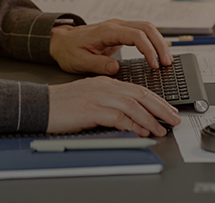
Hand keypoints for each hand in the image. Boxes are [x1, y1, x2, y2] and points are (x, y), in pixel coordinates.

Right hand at [47, 76, 180, 135]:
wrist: (40, 104)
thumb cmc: (63, 105)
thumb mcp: (90, 99)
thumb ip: (110, 104)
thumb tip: (132, 119)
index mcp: (105, 81)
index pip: (137, 88)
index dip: (156, 99)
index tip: (168, 110)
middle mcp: (104, 86)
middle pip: (140, 93)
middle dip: (160, 107)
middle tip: (174, 118)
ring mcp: (98, 96)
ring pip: (132, 104)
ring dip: (150, 118)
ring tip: (161, 129)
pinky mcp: (91, 108)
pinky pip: (118, 116)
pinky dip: (132, 124)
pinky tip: (141, 132)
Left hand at [50, 19, 172, 74]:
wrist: (61, 41)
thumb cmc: (69, 50)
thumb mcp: (79, 62)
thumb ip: (98, 65)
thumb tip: (115, 68)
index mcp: (106, 31)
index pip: (135, 35)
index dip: (148, 49)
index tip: (154, 65)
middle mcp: (115, 25)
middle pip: (146, 27)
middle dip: (160, 44)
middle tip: (167, 63)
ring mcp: (119, 27)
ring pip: (147, 27)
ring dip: (159, 42)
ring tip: (167, 60)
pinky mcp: (121, 32)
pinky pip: (142, 33)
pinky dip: (153, 41)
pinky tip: (158, 54)